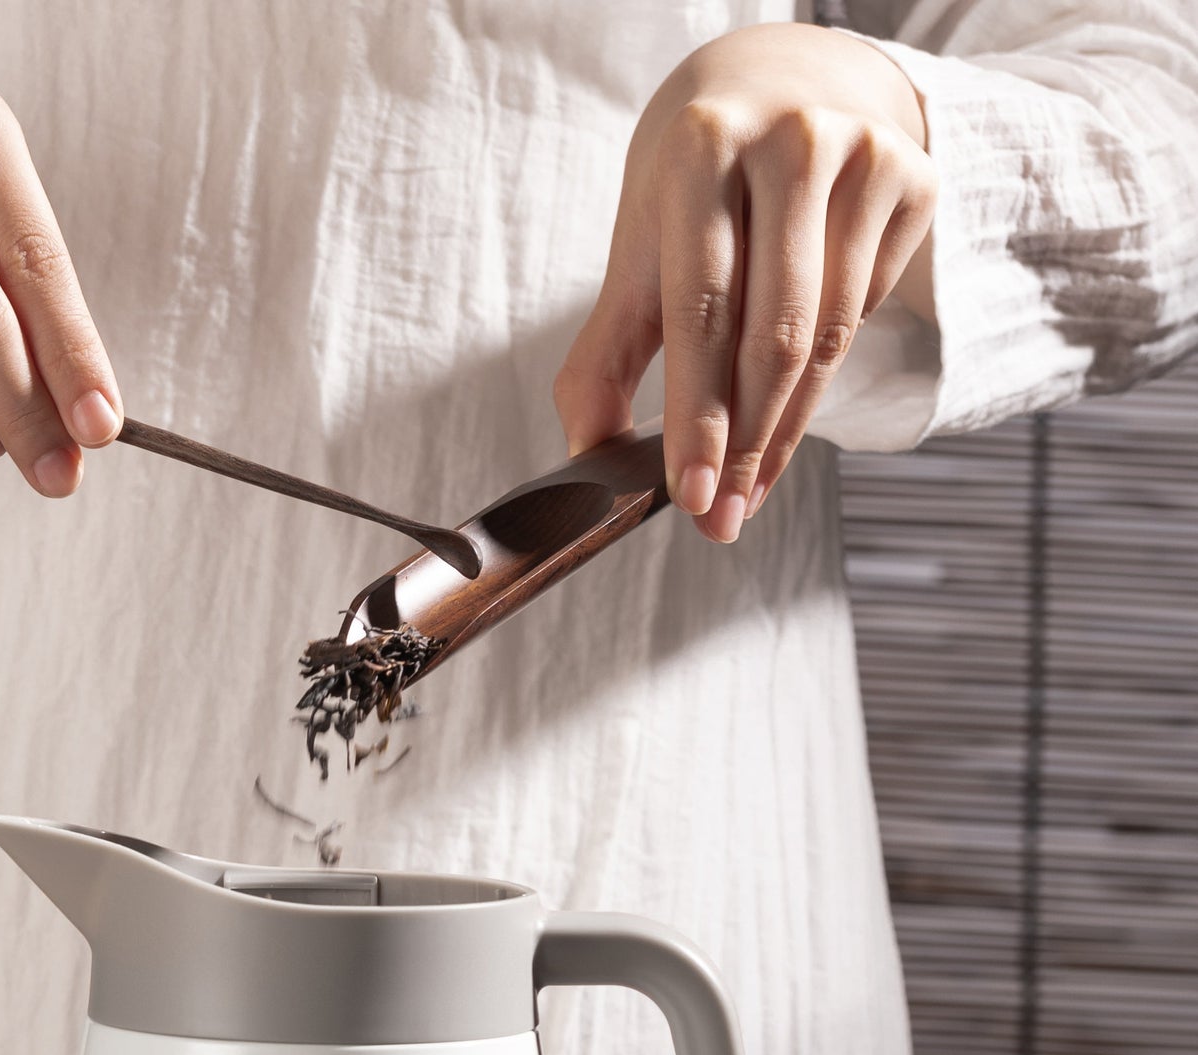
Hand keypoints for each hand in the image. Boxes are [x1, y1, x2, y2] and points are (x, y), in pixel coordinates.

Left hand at [553, 24, 935, 541]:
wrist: (779, 84)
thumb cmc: (695, 183)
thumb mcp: (637, 250)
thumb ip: (603, 355)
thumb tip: (587, 455)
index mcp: (702, 151)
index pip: (703, 310)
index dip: (700, 415)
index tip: (692, 496)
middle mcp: (791, 142)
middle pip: (775, 334)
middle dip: (746, 444)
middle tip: (722, 519)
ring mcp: (865, 155)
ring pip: (828, 337)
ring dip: (785, 432)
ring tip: (750, 492)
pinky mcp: (918, 177)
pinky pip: (864, 312)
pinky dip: (821, 377)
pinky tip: (787, 409)